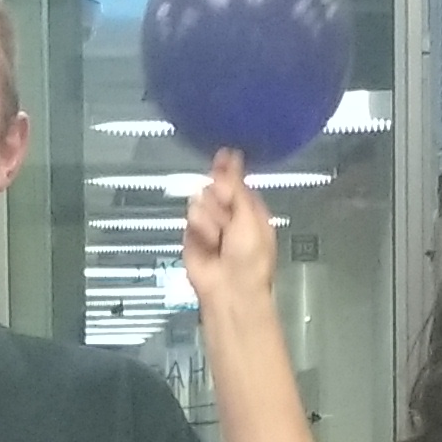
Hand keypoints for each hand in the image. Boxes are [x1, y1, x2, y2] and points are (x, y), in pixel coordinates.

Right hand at [182, 147, 277, 307]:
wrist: (229, 286)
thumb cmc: (250, 259)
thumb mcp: (250, 215)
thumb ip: (238, 187)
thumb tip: (231, 162)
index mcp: (250, 210)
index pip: (237, 181)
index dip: (230, 170)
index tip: (223, 155)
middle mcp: (230, 215)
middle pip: (216, 187)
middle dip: (218, 195)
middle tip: (224, 205)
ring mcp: (211, 224)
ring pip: (201, 201)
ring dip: (210, 216)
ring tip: (219, 234)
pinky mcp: (192, 235)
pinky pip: (190, 218)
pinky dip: (199, 228)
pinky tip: (208, 240)